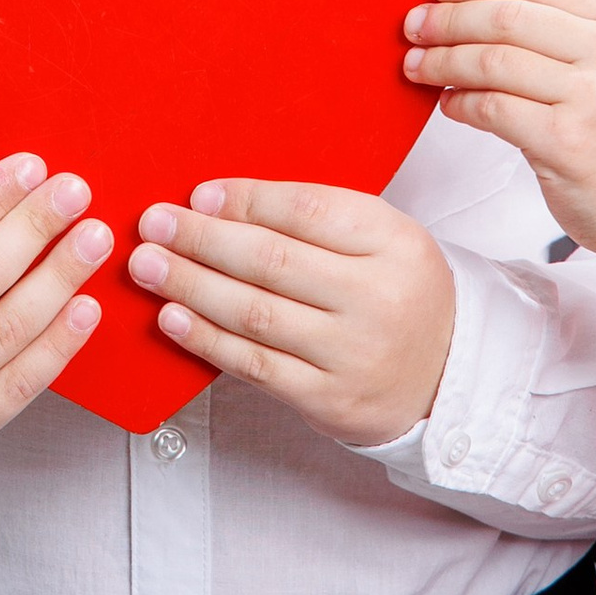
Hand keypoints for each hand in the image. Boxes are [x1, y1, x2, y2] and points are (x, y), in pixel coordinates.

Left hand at [126, 182, 454, 444]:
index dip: (244, 200)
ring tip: (147, 266)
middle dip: (201, 240)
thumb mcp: (379, 239)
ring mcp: (353, 353)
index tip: (196, 195)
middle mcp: (377, 297)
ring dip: (190, 286)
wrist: (448, 376)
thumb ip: (313, 217)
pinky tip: (172, 316)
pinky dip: (206, 339)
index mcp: (393, 241)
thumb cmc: (396, 291)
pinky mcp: (329, 399)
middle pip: (271, 261)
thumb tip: (216, 203)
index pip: (306, 209)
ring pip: (255, 313)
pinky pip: (255, 364)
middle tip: (152, 224)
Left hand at [403, 0, 595, 264]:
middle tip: (413, 26)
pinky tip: (448, 104)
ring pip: (493, 61)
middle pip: (506, 17)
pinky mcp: (569, 143)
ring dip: (443, 61)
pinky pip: (493, 109)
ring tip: (416, 65)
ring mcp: (595, 98)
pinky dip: (459, 103)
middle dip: (448, 18)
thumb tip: (473, 2)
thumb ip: (563, 29)